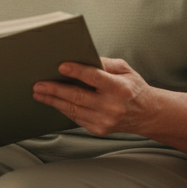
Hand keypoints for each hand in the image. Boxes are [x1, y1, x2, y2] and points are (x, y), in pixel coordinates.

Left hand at [33, 57, 157, 137]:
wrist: (147, 114)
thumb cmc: (133, 88)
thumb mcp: (124, 70)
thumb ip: (105, 64)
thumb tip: (83, 58)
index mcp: (120, 88)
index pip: (95, 78)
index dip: (77, 72)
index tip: (61, 66)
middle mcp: (112, 106)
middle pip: (78, 96)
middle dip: (55, 90)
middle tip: (38, 84)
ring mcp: (105, 120)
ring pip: (73, 110)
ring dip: (53, 101)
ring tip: (39, 93)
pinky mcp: (99, 129)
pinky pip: (76, 118)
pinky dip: (63, 109)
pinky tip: (53, 102)